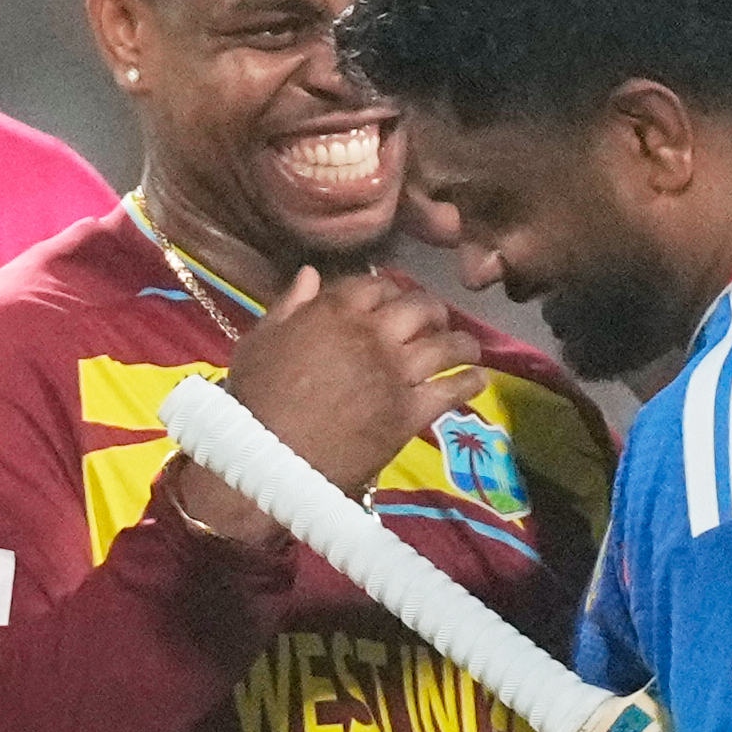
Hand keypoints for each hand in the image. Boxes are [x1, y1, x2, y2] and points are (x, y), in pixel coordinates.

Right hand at [182, 268, 480, 545]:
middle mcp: (373, 334)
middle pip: (418, 308)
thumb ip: (289, 305)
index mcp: (334, 312)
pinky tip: (478, 380)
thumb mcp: (259, 340)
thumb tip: (312, 274)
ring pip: (445, 345)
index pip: (376, 285)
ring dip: (461, 342)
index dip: (389, 290)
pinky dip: (470, 382)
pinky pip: (451, 390)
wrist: (266, 458)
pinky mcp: (410, 412)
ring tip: (468, 348)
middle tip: (435, 320)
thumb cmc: (253, 399)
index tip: (394, 300)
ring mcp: (396, 372)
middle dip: (430, 311)